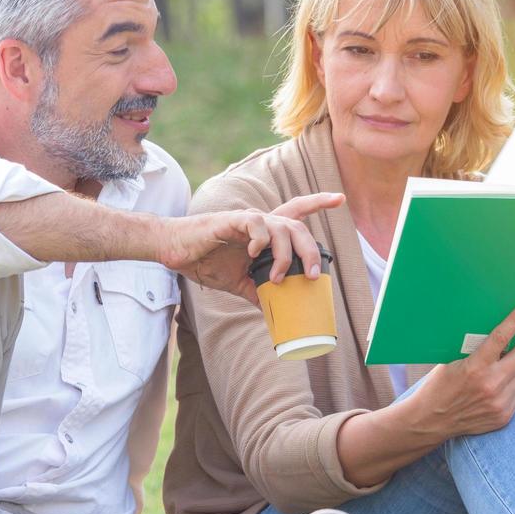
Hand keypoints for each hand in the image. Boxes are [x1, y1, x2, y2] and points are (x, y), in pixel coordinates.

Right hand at [160, 192, 345, 302]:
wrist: (175, 252)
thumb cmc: (205, 261)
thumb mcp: (238, 282)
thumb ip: (258, 291)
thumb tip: (276, 314)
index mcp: (264, 235)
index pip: (296, 211)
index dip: (318, 203)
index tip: (340, 199)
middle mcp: (260, 224)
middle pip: (297, 226)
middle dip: (312, 249)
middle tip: (312, 274)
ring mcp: (247, 221)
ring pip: (282, 227)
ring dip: (286, 255)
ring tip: (277, 277)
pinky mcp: (231, 221)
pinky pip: (257, 224)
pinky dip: (261, 240)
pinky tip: (254, 255)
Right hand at [409, 304, 514, 440]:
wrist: (431, 421)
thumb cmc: (439, 387)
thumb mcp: (451, 362)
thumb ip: (475, 350)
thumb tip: (498, 333)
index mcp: (474, 367)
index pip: (501, 338)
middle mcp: (490, 385)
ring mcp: (499, 403)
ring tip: (506, 363)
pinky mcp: (503, 416)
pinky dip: (512, 384)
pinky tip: (500, 384)